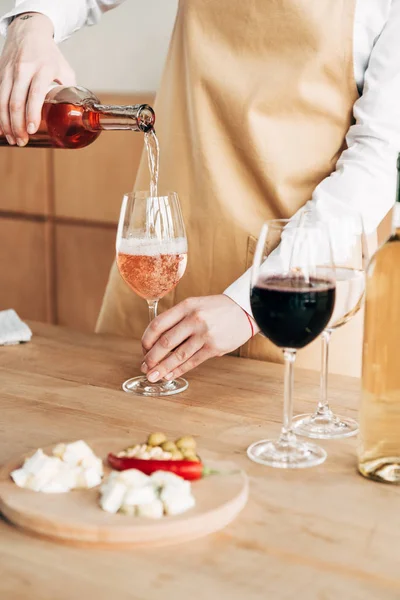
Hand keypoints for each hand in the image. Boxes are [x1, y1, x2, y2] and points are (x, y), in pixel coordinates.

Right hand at [0, 13, 75, 145]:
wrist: (28, 29)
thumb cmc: (49, 53)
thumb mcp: (65, 69)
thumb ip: (69, 91)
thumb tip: (76, 114)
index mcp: (43, 68)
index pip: (35, 93)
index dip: (32, 113)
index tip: (32, 130)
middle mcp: (24, 69)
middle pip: (16, 101)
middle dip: (17, 125)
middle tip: (22, 141)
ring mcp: (9, 71)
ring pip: (3, 100)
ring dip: (6, 123)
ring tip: (13, 139)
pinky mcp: (1, 73)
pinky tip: (3, 128)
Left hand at [141, 295, 255, 381]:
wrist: (245, 309)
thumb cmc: (217, 309)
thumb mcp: (195, 305)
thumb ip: (178, 320)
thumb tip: (157, 343)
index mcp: (186, 306)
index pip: (158, 324)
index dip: (147, 340)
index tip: (144, 349)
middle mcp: (194, 319)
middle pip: (165, 342)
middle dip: (152, 358)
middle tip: (144, 367)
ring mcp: (204, 334)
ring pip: (177, 355)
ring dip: (162, 368)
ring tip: (153, 376)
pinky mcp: (214, 347)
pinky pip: (192, 362)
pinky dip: (179, 370)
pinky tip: (170, 375)